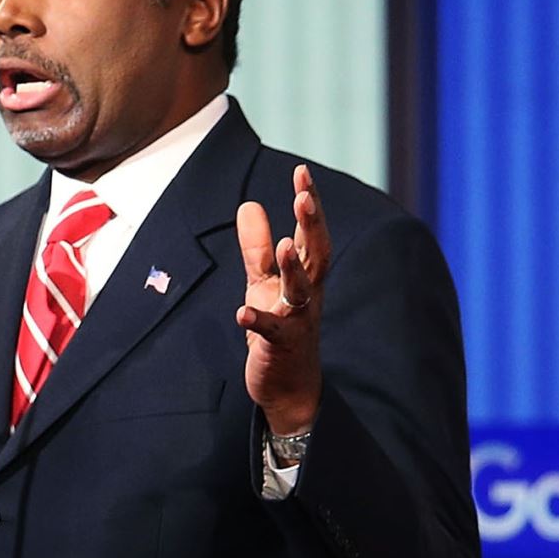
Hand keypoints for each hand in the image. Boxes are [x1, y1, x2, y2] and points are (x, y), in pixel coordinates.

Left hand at [234, 163, 330, 435]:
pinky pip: (270, 333)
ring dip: (293, 269)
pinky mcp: (280, 347)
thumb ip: (257, 247)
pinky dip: (257, 321)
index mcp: (305, 276)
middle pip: (316, 255)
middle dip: (312, 225)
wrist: (288, 386)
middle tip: (304, 196)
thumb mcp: (262, 283)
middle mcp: (307, 295)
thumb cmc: (279, 328)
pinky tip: (242, 313)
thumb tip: (249, 204)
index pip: (311, 233)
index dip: (309, 203)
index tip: (303, 171)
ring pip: (301, 291)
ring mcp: (297, 321)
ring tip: (287, 245)